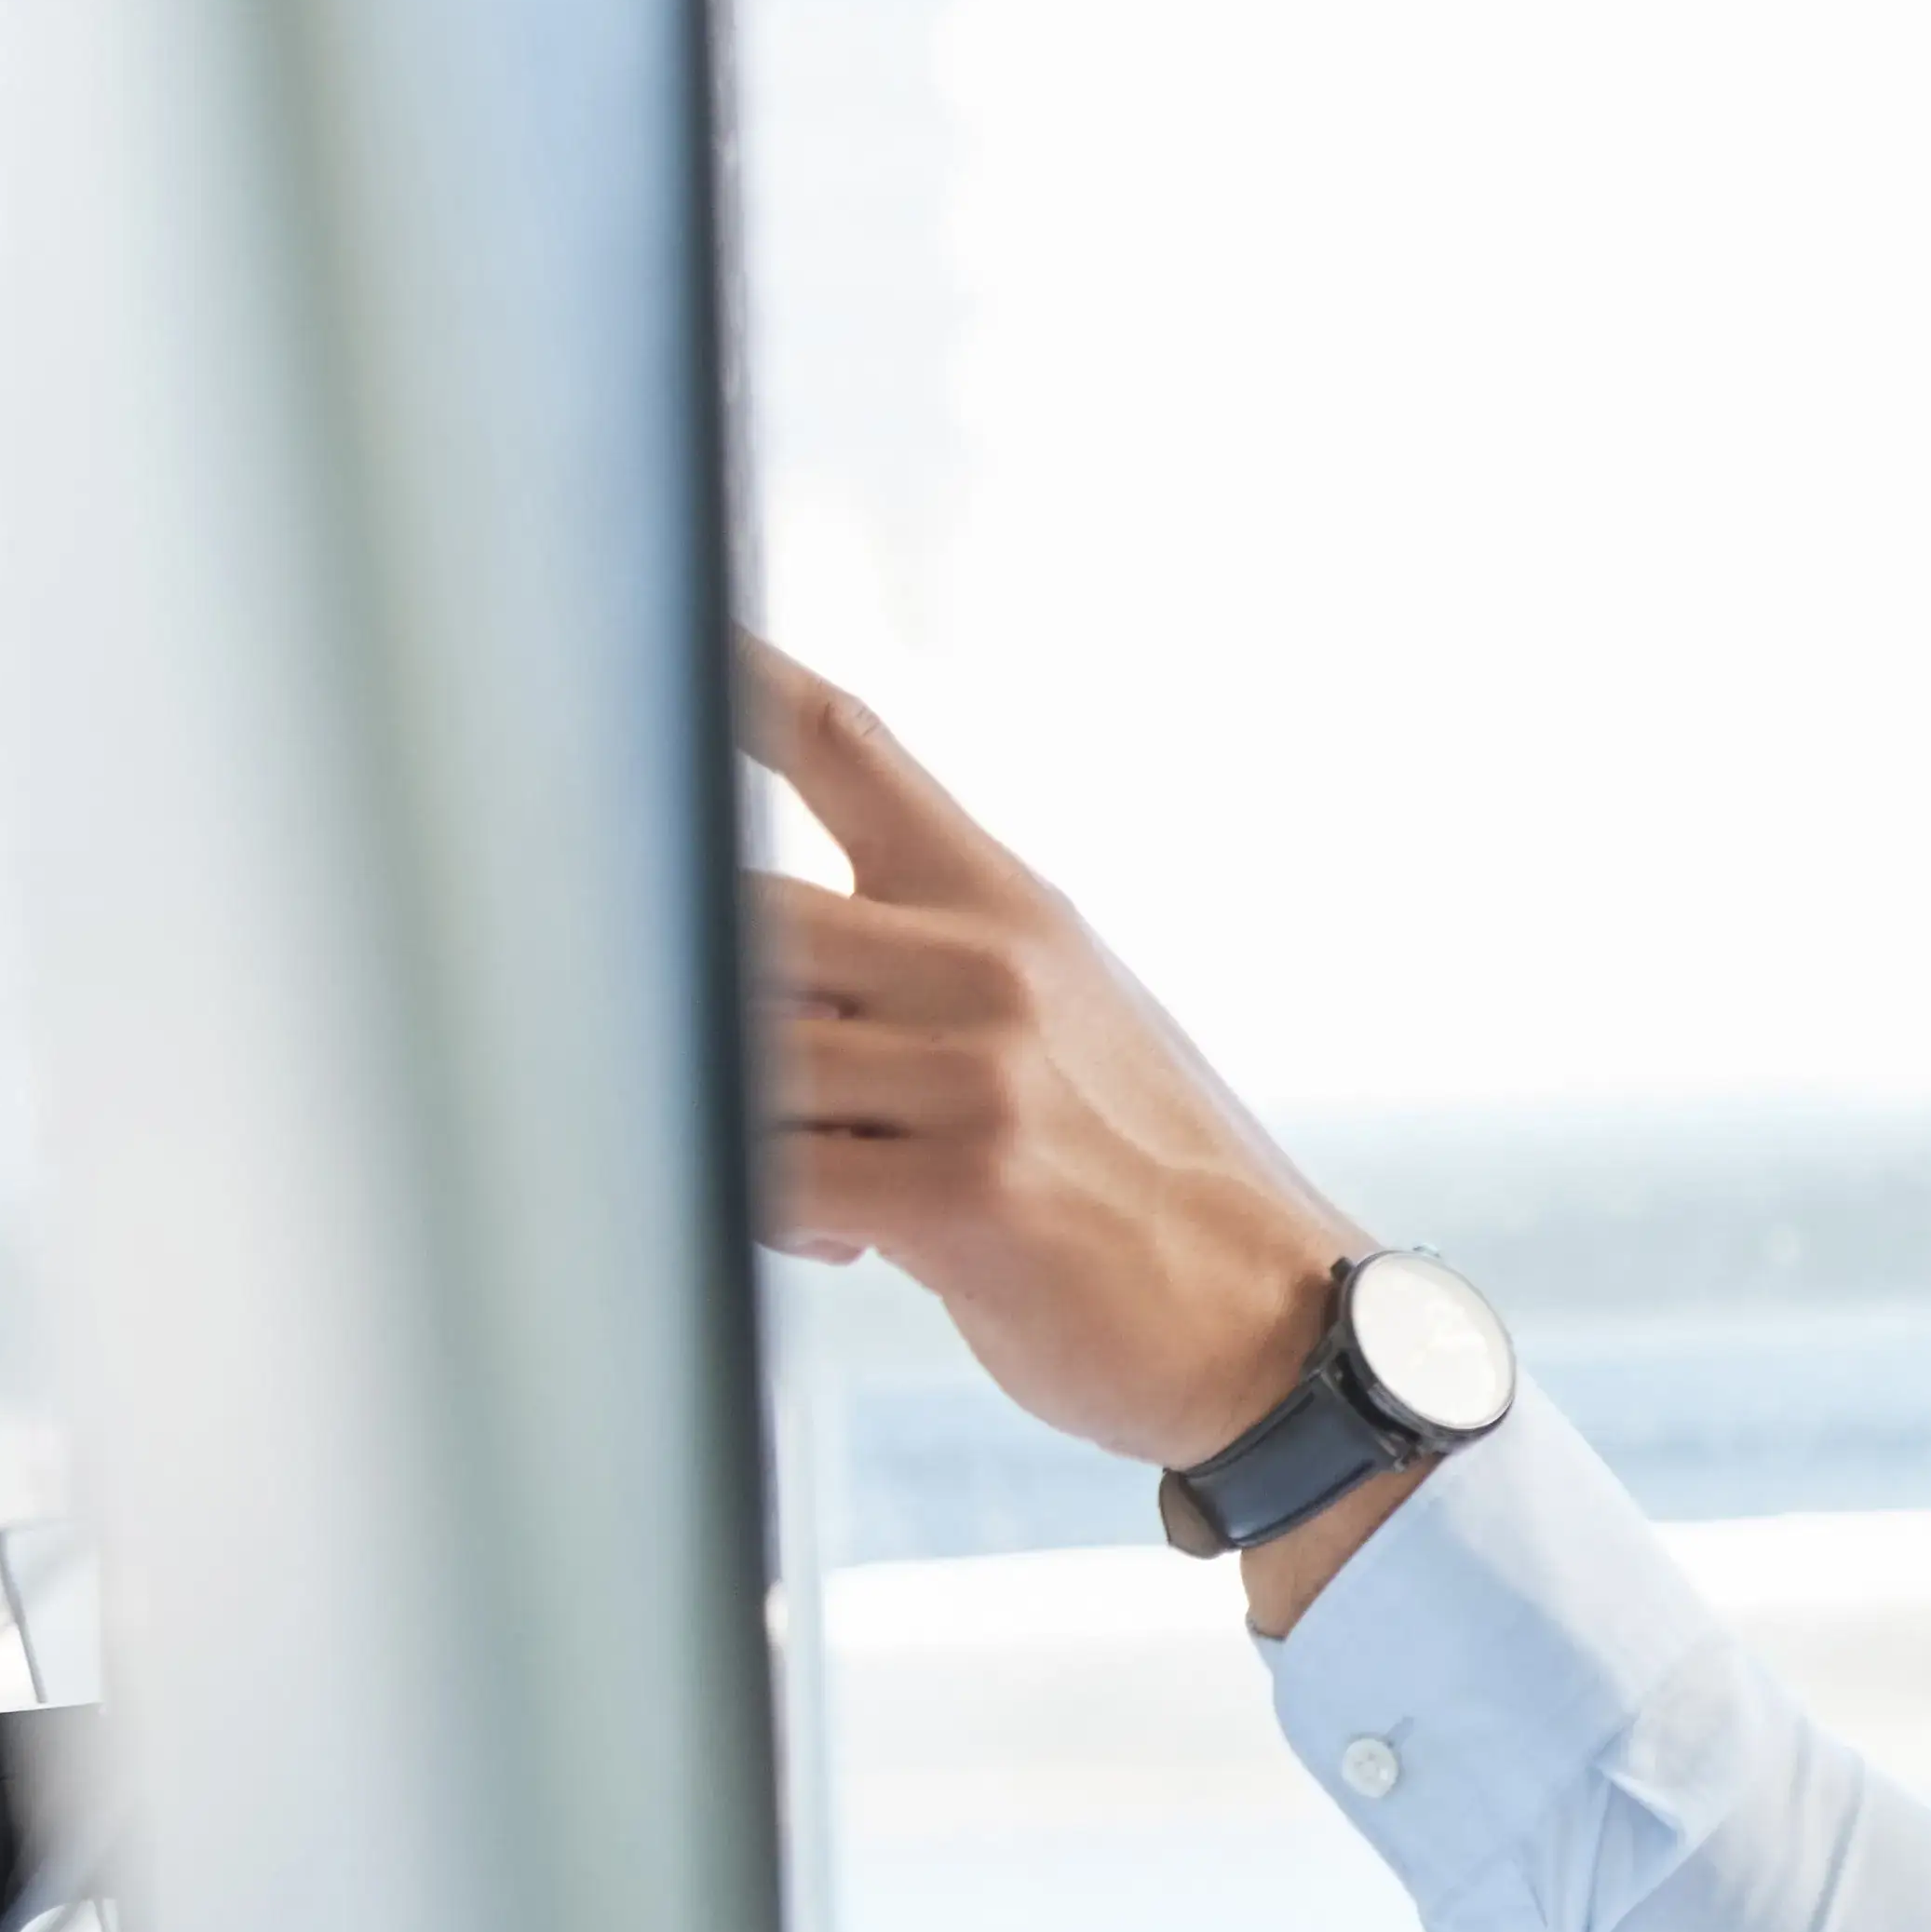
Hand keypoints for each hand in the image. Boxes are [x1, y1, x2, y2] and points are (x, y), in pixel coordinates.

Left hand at [744, 641, 1364, 1471]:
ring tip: (821, 1182)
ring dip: (737, 1123)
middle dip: (686, 997)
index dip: (733, 675)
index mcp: (1003, 903)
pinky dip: (771, 1213)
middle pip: (739, 912)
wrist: (1273, 1314)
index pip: (844, 748)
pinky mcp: (960, 1189)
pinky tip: (843, 1238)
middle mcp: (985, 964)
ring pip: (743, 1052)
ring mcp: (976, 1073)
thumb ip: (923, 966)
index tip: (657, 618)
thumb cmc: (1146, 1174)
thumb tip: (752, 976)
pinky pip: (775, 1176)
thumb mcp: (1066, 1015)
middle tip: (704, 1064)